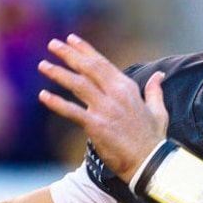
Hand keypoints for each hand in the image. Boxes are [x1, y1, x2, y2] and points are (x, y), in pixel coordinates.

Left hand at [38, 34, 167, 181]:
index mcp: (128, 88)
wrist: (150, 163)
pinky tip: (43, 96)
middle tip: (53, 44)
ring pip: (78, 85)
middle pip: (88, 68)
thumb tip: (159, 75)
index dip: (86, 50)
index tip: (72, 39)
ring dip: (59, 74)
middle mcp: (116, 94)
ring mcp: (106, 109)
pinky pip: (72, 112)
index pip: (102, 63)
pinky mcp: (96, 126)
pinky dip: (56, 103)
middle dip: (69, 54)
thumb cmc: (154, 139)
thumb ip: (155, 91)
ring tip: (43, 65)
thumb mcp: (159, 111)